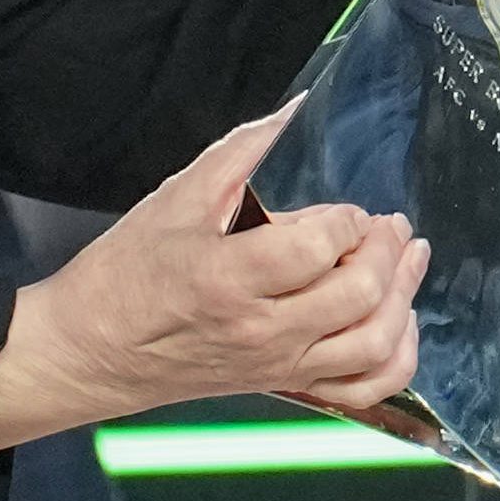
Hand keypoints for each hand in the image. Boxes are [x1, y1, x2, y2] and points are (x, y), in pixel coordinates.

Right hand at [0, 107, 425, 446]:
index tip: (343, 210)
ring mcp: (276, 366)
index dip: (345, 221)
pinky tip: (401, 322)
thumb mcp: (174, 199)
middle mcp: (261, 331)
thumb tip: (289, 110)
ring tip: (410, 260)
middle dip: (386, 251)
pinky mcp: (282, 387)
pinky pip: (360, 390)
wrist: (89, 351)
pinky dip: (396, 359)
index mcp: (228, 278)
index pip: (318, 247)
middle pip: (357, 294)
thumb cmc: (125, 274)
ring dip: (403, 297)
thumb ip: (239, 153)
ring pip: (372, 344)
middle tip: (388, 224)